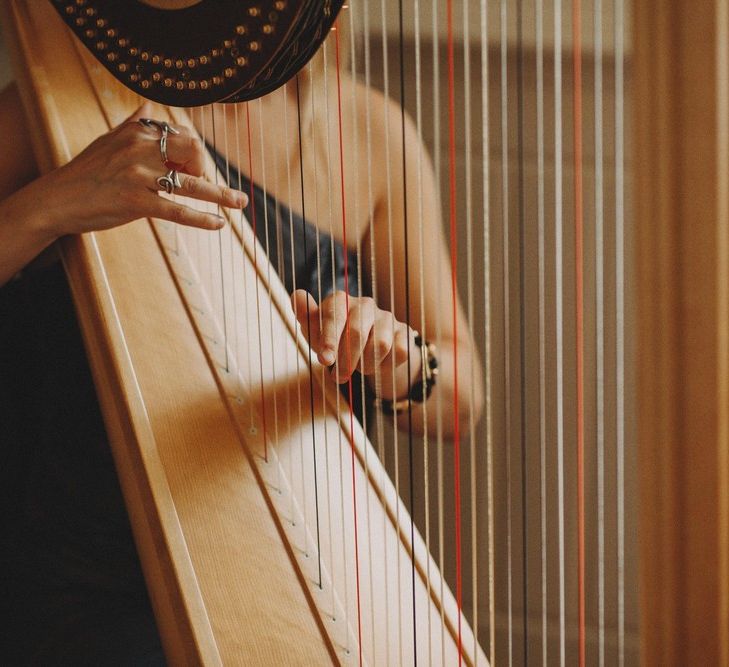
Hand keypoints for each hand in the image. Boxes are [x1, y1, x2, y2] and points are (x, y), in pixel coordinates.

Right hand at [28, 102, 246, 238]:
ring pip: (191, 184)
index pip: (182, 135)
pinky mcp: (135, 202)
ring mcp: (138, 176)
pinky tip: (218, 224)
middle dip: (208, 170)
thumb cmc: (86, 172)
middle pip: (193, 152)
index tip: (197, 169)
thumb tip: (148, 105)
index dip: (196, 154)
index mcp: (137, 133)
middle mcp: (139, 149)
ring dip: (222, 195)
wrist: (57, 199)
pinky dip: (202, 218)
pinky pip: (178, 210)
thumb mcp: (108, 141)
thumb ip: (132, 124)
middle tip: (211, 187)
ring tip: (240, 203)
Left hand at [291, 289, 419, 385]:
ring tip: (358, 368)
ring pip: (380, 345)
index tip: (324, 361)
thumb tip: (297, 295)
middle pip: (357, 332)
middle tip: (339, 377)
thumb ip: (306, 317)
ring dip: (366, 365)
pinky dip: (386, 365)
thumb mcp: (316, 332)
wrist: (368, 349)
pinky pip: (399, 352)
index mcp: (340, 300)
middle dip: (346, 360)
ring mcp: (386, 317)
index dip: (329, 340)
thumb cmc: (335, 339)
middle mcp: (365, 304)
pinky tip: (377, 365)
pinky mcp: (403, 331)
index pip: (334, 316)